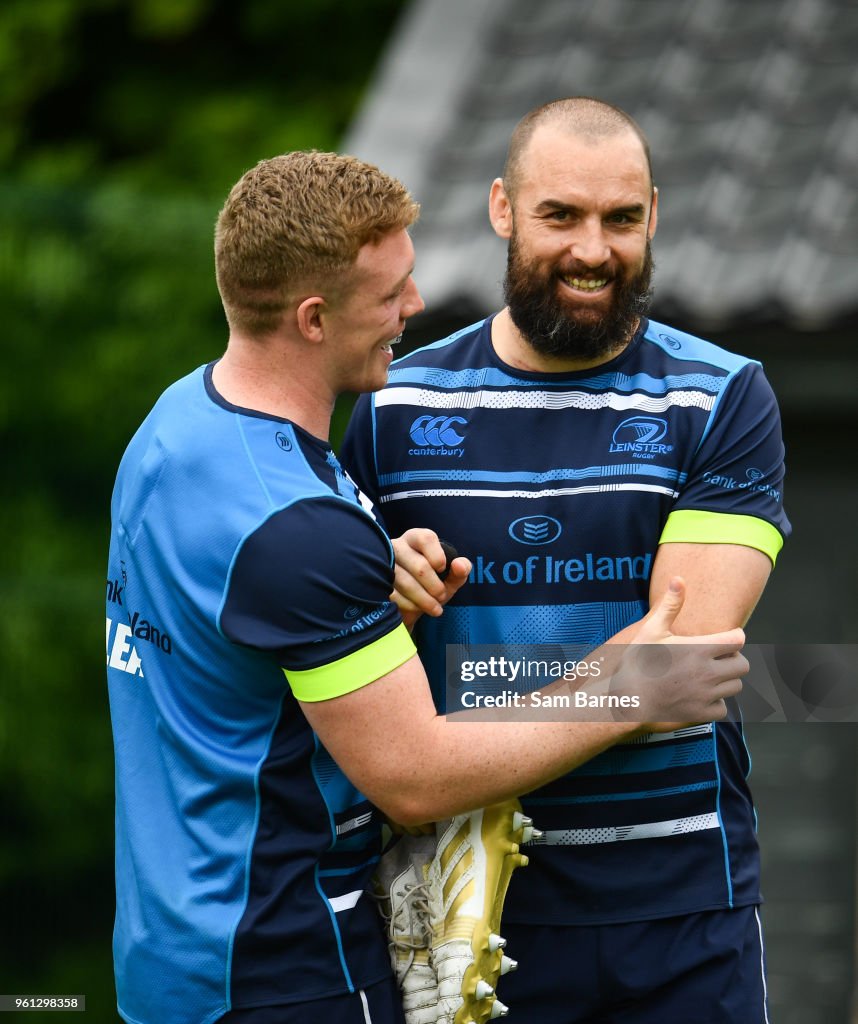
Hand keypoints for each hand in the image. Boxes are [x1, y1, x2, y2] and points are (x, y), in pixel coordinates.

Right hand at [390, 528, 470, 628]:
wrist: (408, 606)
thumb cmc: (431, 585)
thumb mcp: (449, 579)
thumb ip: (461, 570)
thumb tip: (460, 564)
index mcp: (415, 539)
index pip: (426, 538)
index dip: (438, 557)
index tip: (443, 569)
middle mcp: (396, 547)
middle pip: (420, 566)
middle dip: (435, 587)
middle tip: (442, 597)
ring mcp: (383, 565)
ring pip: (406, 583)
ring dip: (425, 600)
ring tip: (434, 608)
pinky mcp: (375, 584)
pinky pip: (395, 596)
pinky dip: (410, 606)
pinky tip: (416, 608)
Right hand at [611, 577, 747, 729]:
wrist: (625, 700)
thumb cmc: (636, 663)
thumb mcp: (652, 630)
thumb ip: (670, 605)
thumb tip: (678, 579)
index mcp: (699, 649)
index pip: (738, 640)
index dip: (734, 637)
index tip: (728, 638)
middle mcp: (708, 672)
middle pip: (743, 665)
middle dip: (733, 660)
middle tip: (718, 659)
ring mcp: (706, 695)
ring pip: (735, 687)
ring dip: (726, 681)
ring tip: (708, 676)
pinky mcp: (702, 714)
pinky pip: (722, 708)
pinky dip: (715, 703)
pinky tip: (701, 696)